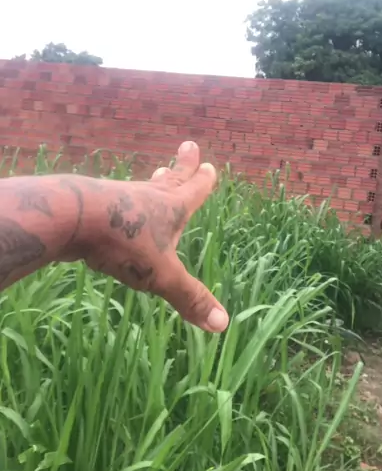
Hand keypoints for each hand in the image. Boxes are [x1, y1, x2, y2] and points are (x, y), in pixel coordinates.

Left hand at [83, 141, 228, 332]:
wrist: (70, 218)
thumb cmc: (122, 242)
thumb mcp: (161, 276)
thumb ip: (189, 298)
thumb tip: (222, 324)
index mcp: (170, 208)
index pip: (193, 191)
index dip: (203, 181)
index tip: (209, 166)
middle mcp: (147, 197)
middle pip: (170, 179)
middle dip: (182, 166)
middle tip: (189, 146)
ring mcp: (120, 200)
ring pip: (142, 189)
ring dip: (154, 183)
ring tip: (158, 175)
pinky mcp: (95, 208)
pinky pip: (115, 204)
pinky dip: (124, 204)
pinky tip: (117, 209)